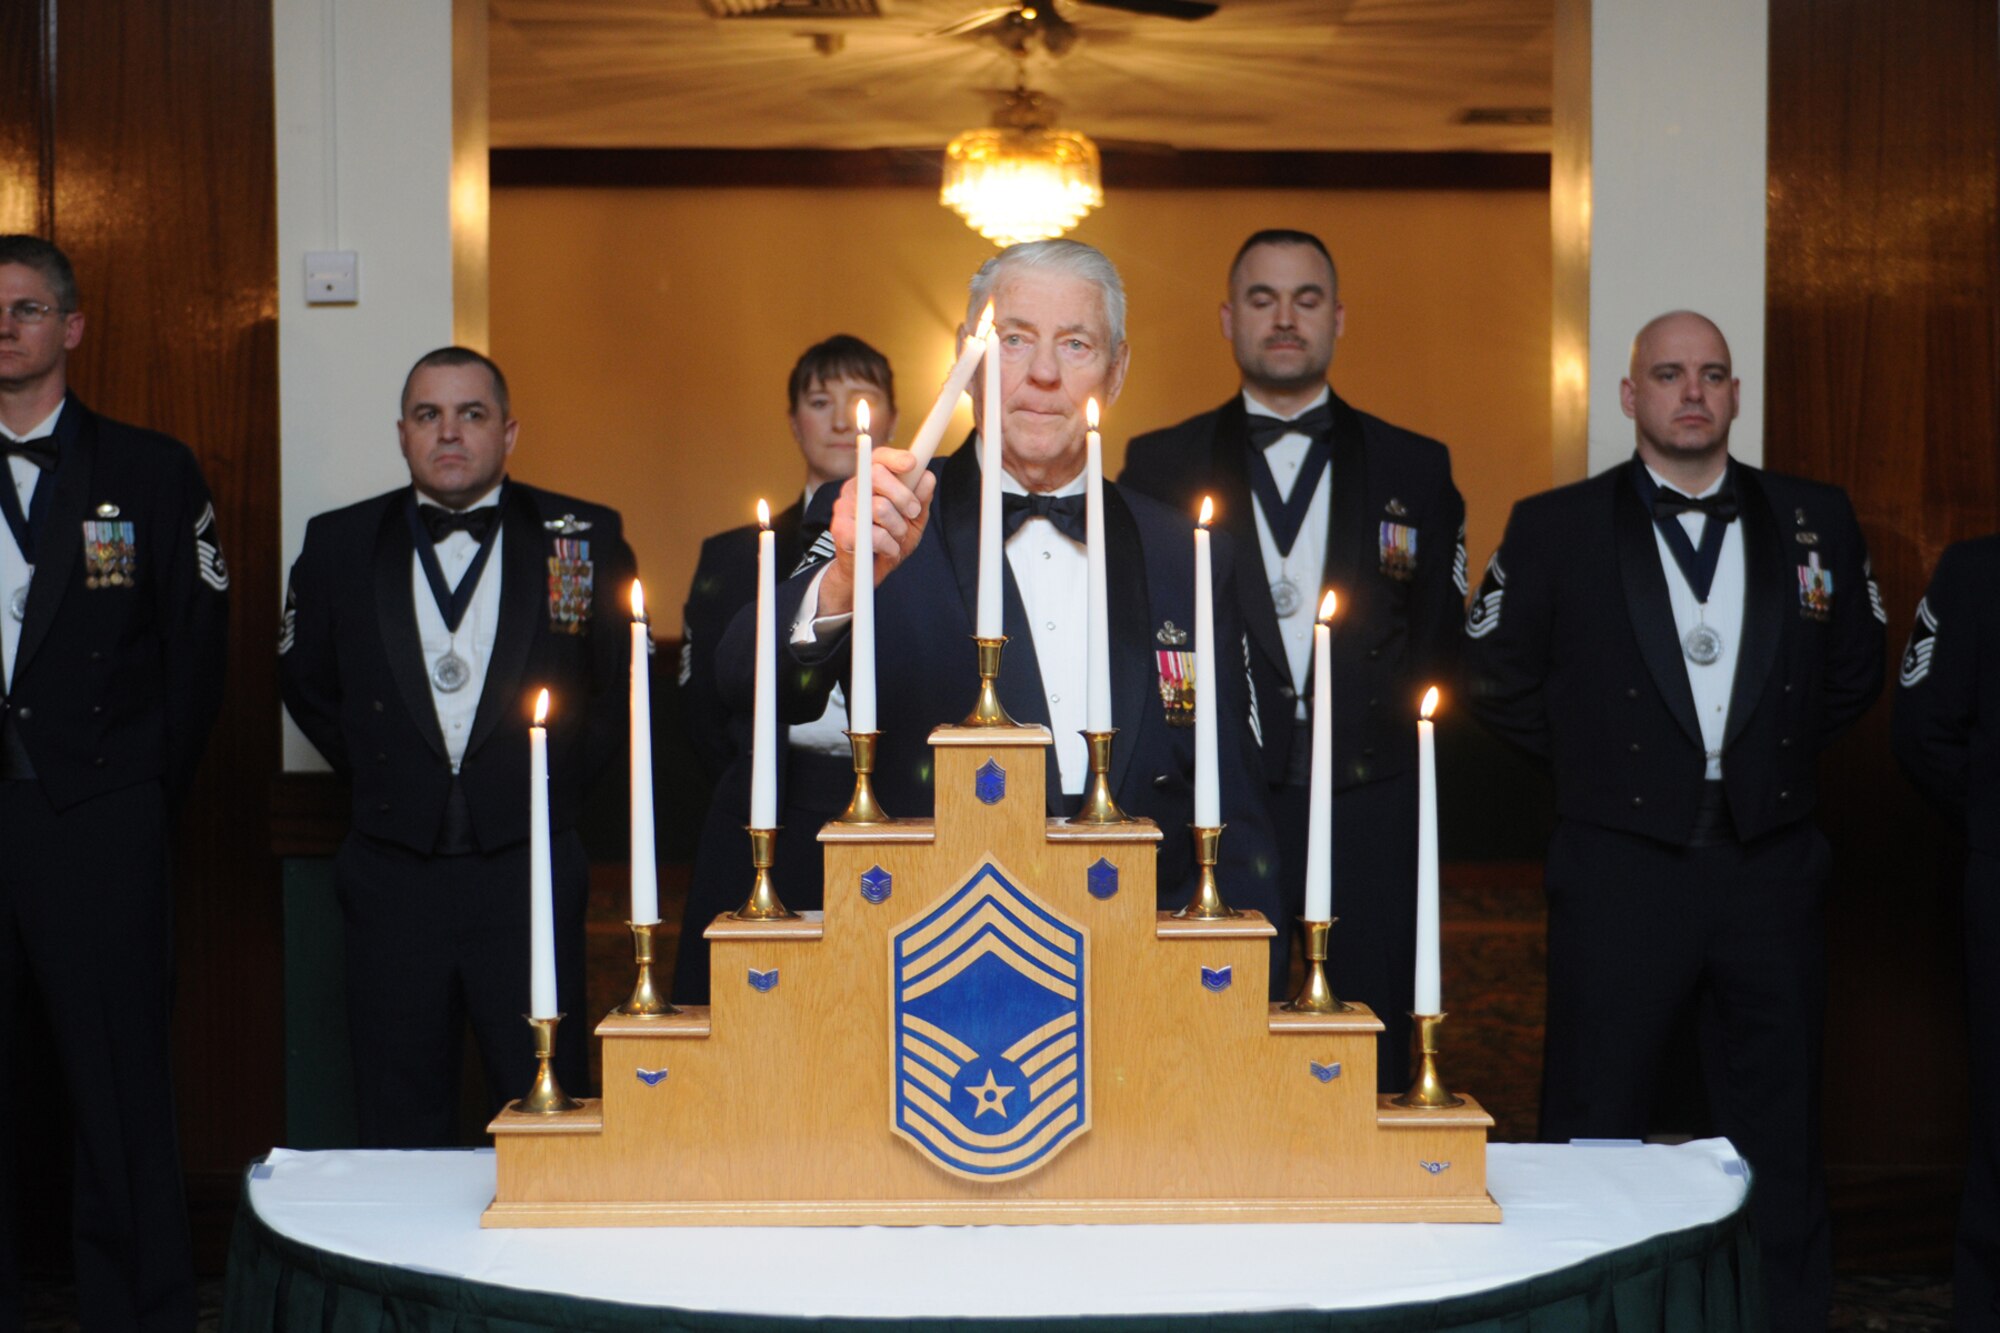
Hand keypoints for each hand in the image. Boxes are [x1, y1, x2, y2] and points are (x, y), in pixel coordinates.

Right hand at [815, 447, 937, 617]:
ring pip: (880, 507)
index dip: (896, 456)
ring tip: (896, 537)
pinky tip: (886, 550)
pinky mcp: (840, 530)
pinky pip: (875, 535)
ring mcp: (844, 508)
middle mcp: (854, 488)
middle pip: (878, 475)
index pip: (880, 458)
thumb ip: (920, 499)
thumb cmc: (889, 540)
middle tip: (913, 513)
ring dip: (898, 528)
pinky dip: (889, 546)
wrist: (866, 573)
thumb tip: (927, 478)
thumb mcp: (912, 520)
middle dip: (903, 495)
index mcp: (872, 480)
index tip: (912, 463)